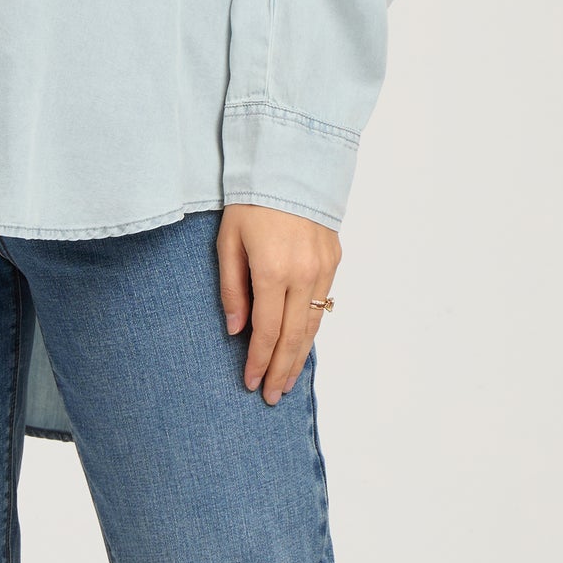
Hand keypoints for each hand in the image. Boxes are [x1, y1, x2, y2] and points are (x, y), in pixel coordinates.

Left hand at [216, 203, 341, 404]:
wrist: (290, 166)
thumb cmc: (251, 202)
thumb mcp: (228, 242)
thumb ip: (232, 288)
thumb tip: (236, 329)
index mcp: (271, 270)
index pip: (266, 331)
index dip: (258, 361)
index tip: (250, 382)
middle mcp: (302, 274)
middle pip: (293, 337)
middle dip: (281, 370)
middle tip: (271, 396)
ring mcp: (322, 268)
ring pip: (312, 326)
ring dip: (299, 358)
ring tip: (287, 382)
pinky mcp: (334, 260)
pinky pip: (322, 304)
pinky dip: (312, 330)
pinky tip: (302, 345)